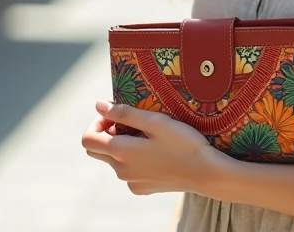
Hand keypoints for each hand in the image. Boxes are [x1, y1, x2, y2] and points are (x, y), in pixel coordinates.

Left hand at [81, 100, 225, 195]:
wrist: (206, 173)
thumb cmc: (183, 143)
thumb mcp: (156, 121)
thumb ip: (125, 113)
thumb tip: (99, 105)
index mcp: (121, 152)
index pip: (88, 139)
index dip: (96, 123)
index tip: (115, 114)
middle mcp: (120, 170)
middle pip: (97, 150)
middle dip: (106, 133)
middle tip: (129, 121)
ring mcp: (131, 182)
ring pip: (113, 160)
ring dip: (121, 145)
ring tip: (147, 134)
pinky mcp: (142, 188)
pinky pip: (128, 172)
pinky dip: (133, 159)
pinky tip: (154, 151)